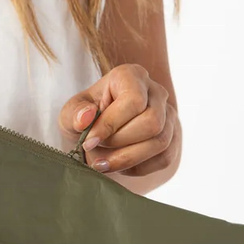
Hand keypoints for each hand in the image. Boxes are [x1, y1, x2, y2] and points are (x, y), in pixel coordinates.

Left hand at [59, 64, 179, 177]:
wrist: (100, 132)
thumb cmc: (86, 118)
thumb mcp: (71, 113)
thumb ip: (74, 114)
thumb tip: (85, 118)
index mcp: (131, 76)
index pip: (133, 101)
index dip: (110, 126)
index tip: (88, 142)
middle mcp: (156, 92)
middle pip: (152, 122)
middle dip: (120, 143)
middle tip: (97, 149)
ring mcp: (168, 115)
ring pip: (160, 142)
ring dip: (128, 158)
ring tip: (103, 162)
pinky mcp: (172, 138)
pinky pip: (164, 158)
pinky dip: (138, 168)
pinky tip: (120, 164)